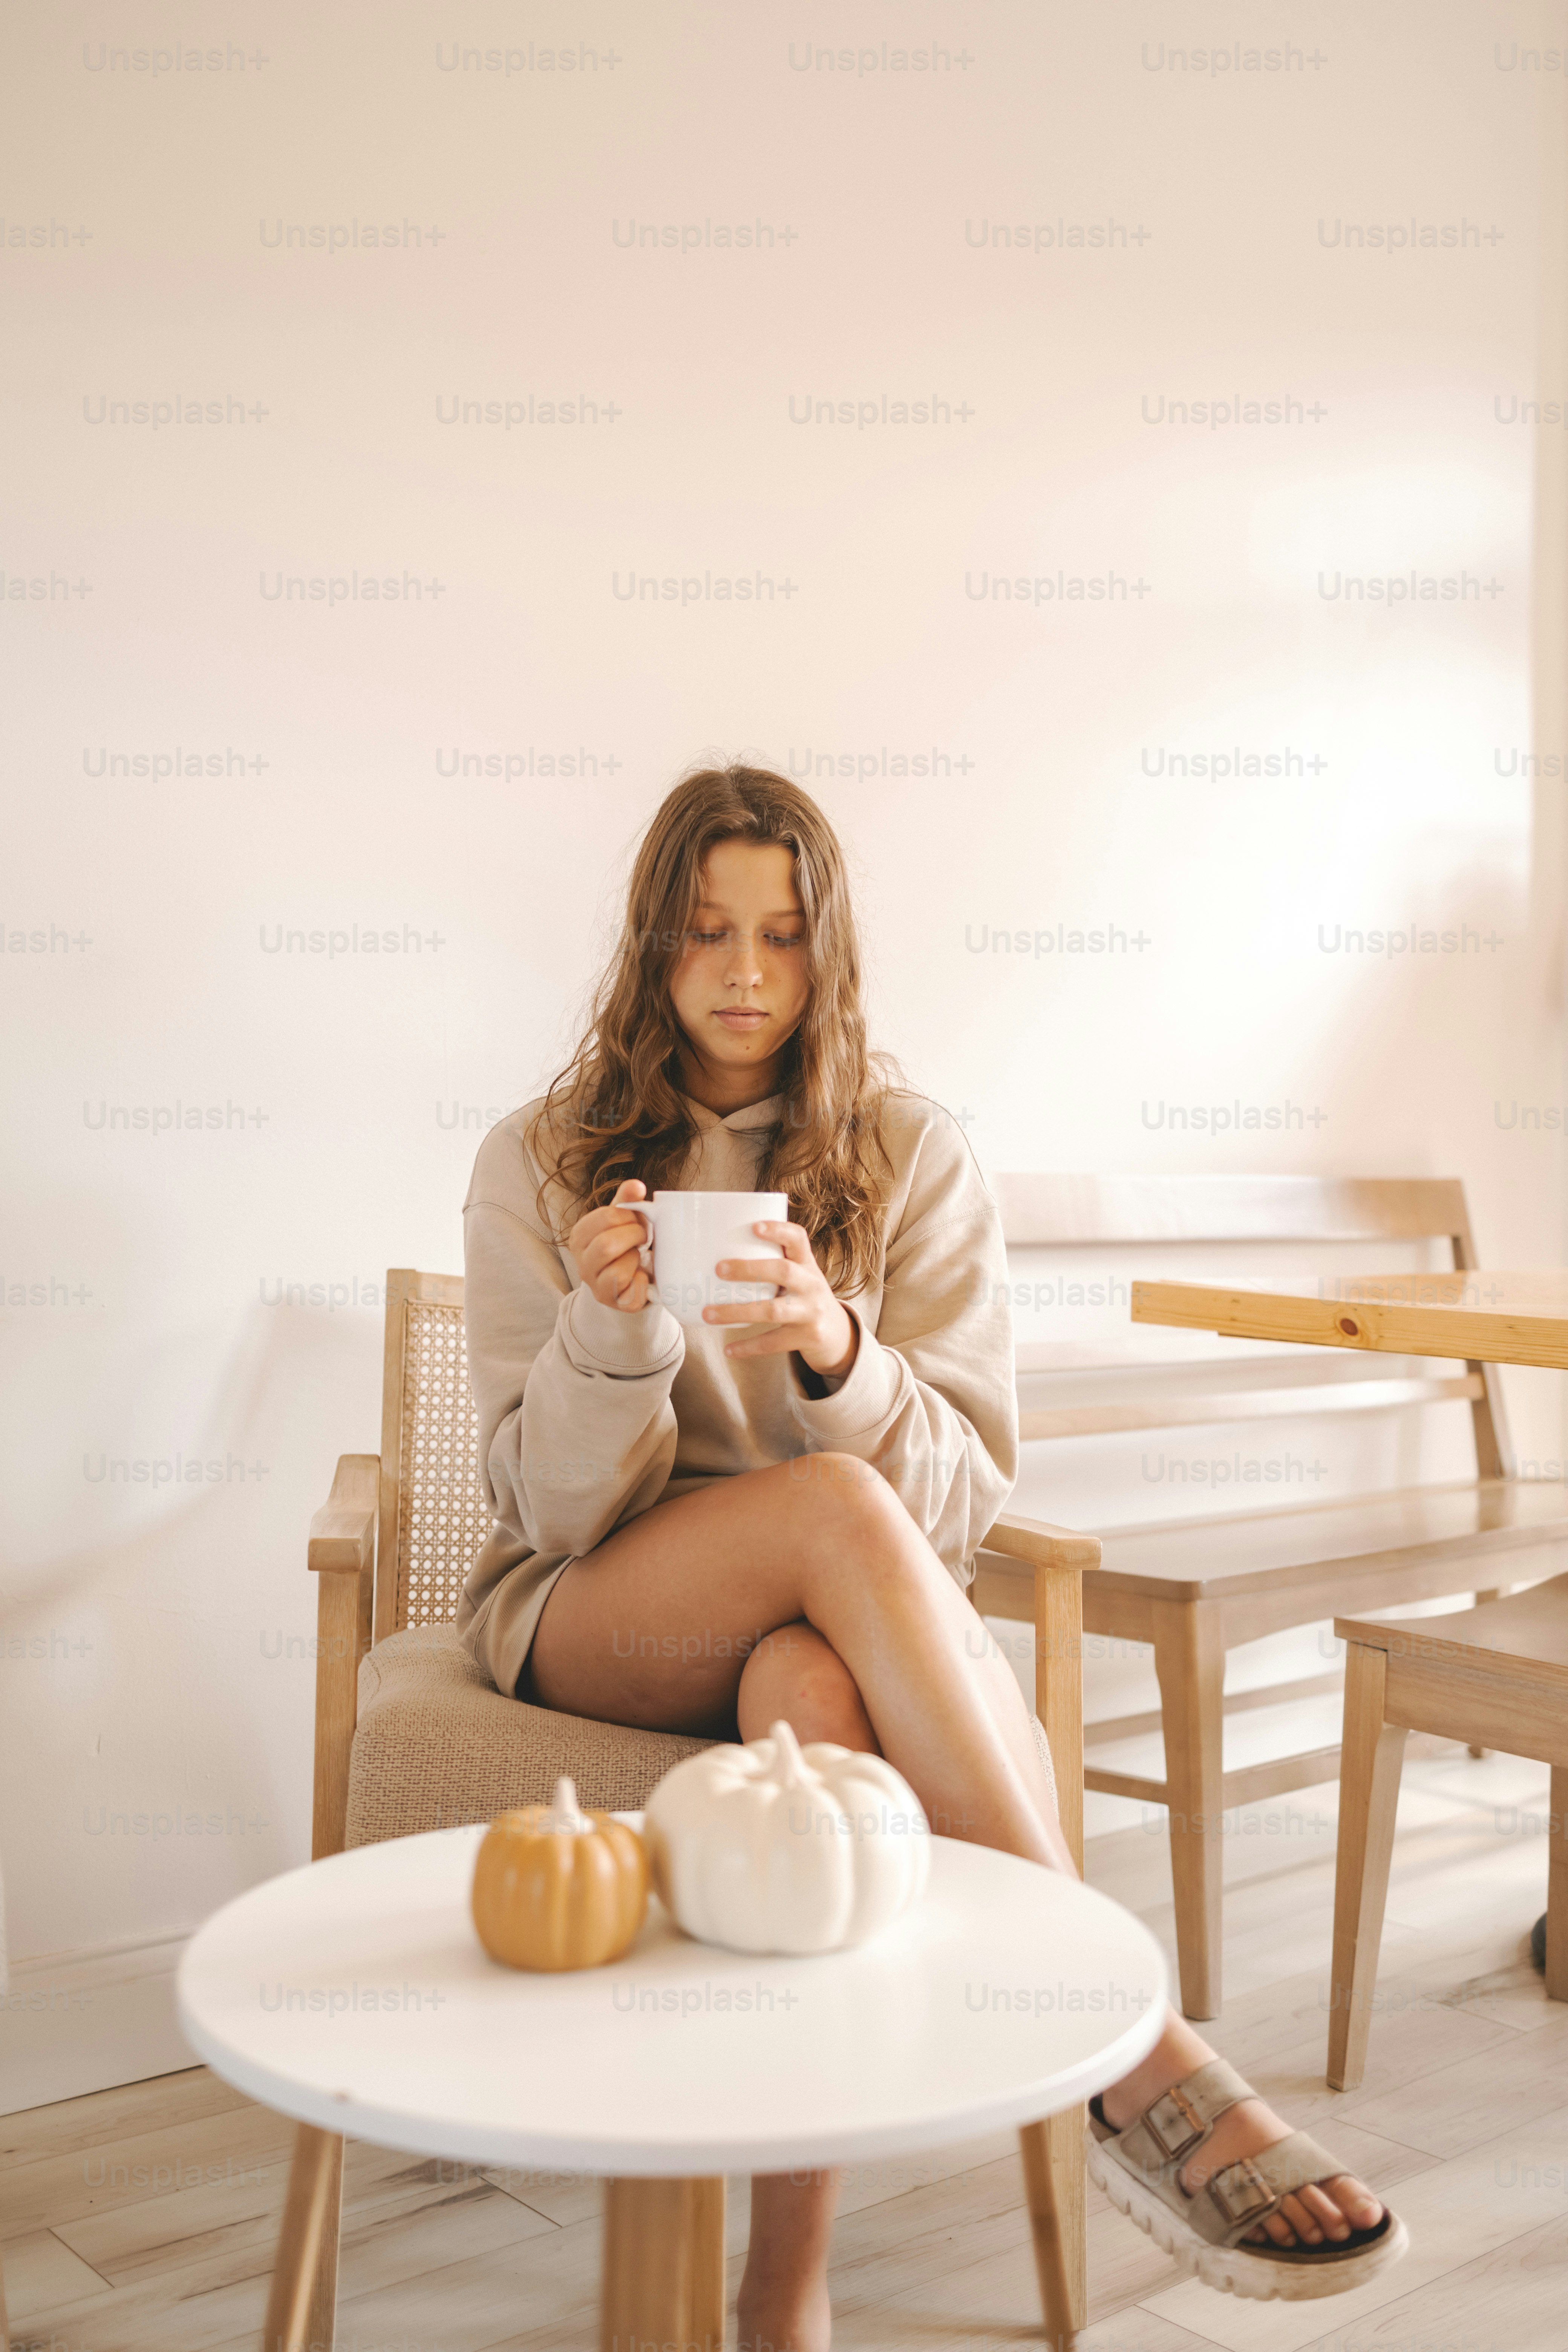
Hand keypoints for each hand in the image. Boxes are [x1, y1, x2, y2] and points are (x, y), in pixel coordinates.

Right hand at [566, 1179, 652, 1312]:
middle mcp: (582, 1263)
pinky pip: (632, 1292)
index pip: (605, 1217)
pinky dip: (644, 1282)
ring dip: (636, 1260)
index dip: (629, 1215)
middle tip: (643, 1236)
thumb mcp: (622, 1220)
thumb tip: (636, 1186)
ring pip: (617, 1272)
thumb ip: (626, 1201)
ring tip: (638, 1257)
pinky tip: (642, 1275)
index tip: (636, 1219)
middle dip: (634, 1236)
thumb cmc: (624, 1243)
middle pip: (607, 1245)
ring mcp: (596, 1286)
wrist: (626, 1279)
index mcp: (580, 1237)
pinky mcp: (615, 1303)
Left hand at [706, 1220, 859, 1378]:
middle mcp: (812, 1285)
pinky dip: (748, 1347)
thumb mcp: (800, 1276)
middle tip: (719, 1269)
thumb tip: (718, 1253)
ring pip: (773, 1311)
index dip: (778, 1230)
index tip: (754, 1226)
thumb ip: (774, 1263)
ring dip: (737, 1312)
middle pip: (783, 1271)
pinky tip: (728, 1350)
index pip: (798, 1239)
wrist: (837, 1334)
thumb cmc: (805, 1297)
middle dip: (749, 1269)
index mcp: (808, 1264)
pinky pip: (773, 1342)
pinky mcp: (808, 1337)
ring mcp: (811, 1312)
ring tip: (708, 1313)